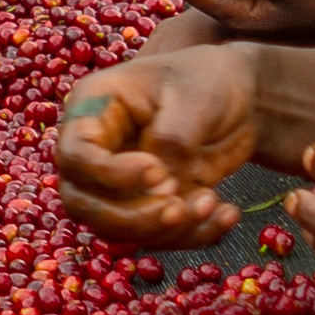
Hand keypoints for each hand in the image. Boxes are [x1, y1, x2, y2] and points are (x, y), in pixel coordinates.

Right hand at [50, 44, 262, 250]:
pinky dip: (192, 235)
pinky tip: (226, 214)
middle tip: (178, 208)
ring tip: (212, 203)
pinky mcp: (149, 204)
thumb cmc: (208, 79)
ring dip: (166, 230)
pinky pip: (155, 235)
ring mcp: (120, 182)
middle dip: (132, 217)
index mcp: (93, 110)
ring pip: (117, 228)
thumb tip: (160, 185)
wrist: (238, 95)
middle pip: (83, 202)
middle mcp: (97, 150)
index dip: (109, 175)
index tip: (158, 171)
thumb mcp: (194, 96)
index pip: (76, 156)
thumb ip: (172, 138)